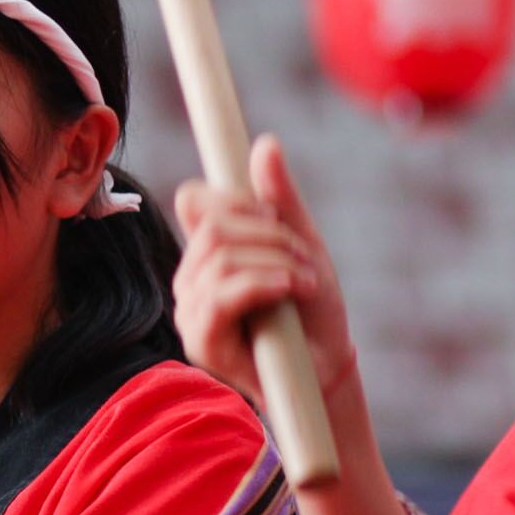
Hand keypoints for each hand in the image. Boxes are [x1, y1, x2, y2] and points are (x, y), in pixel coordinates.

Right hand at [169, 137, 363, 416]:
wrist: (326, 371)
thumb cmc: (311, 313)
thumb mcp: (302, 245)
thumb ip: (280, 200)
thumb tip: (264, 143)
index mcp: (206, 252)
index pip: (196, 199)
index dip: (235, 197)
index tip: (273, 216)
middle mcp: (189, 279)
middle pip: (213, 225)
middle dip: (269, 234)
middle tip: (305, 259)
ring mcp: (189, 310)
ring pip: (220, 256)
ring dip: (275, 262)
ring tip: (304, 281)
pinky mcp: (200, 340)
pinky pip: (222, 293)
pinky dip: (263, 283)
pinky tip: (290, 290)